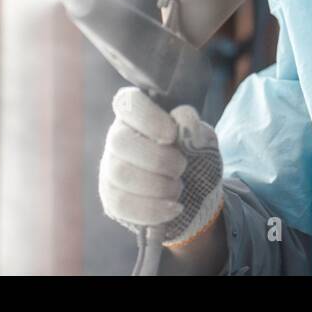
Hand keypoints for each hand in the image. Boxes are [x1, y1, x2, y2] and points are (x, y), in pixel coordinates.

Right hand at [100, 86, 224, 246]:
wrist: (195, 195)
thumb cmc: (194, 158)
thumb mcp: (202, 140)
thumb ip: (194, 128)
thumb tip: (183, 116)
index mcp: (139, 114)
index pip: (128, 102)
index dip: (148, 117)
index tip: (172, 134)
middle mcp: (118, 137)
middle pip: (120, 141)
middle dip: (158, 159)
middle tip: (181, 167)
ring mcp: (110, 168)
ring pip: (120, 174)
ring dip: (158, 185)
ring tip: (178, 187)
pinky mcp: (110, 197)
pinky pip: (121, 204)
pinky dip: (152, 209)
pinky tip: (173, 208)